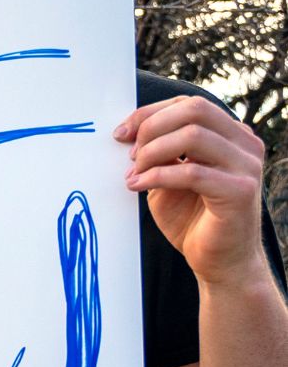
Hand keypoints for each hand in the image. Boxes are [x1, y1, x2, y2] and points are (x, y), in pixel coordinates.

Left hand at [117, 96, 269, 286]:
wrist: (218, 262)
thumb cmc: (192, 220)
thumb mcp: (168, 178)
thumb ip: (159, 153)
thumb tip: (129, 133)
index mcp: (230, 135)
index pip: (189, 105)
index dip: (150, 113)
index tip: (120, 134)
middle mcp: (244, 144)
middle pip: (194, 110)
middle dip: (151, 128)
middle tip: (129, 155)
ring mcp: (246, 166)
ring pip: (193, 136)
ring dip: (153, 153)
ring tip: (134, 174)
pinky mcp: (240, 191)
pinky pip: (192, 172)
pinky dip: (157, 176)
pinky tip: (137, 187)